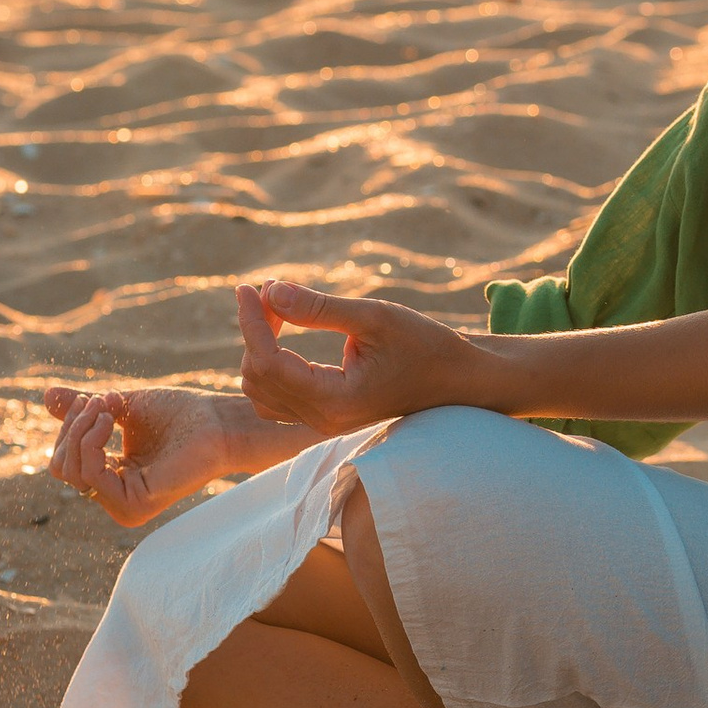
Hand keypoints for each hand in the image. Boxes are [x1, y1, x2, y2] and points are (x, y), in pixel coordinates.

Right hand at [43, 384, 239, 528]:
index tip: (96, 397)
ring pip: (70, 471)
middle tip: (100, 400)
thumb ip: (84, 409)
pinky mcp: (134, 505)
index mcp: (112, 477)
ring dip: (81, 430)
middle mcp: (115, 496)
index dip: (71, 427)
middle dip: (73, 427)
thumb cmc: (179, 413)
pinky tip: (110, 421)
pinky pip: (90, 476)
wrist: (216, 420)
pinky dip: (92, 442)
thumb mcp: (119, 407)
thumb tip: (46, 396)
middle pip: (61, 467)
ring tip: (107, 406)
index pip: (65, 461)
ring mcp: (123, 505)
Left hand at [235, 281, 483, 432]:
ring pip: (261, 389)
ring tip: (280, 308)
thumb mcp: (375, 317)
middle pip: (257, 375)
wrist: (460, 379)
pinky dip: (272, 364)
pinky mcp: (326, 415)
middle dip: (257, 329)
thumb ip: (320, 308)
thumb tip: (271, 290)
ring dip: (261, 347)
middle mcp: (322, 419)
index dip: (251, 320)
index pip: (267, 361)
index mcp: (334, 401)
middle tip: (273, 289)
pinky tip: (287, 336)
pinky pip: (277, 396)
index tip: (247, 286)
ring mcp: (323, 422)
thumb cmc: (426, 346)